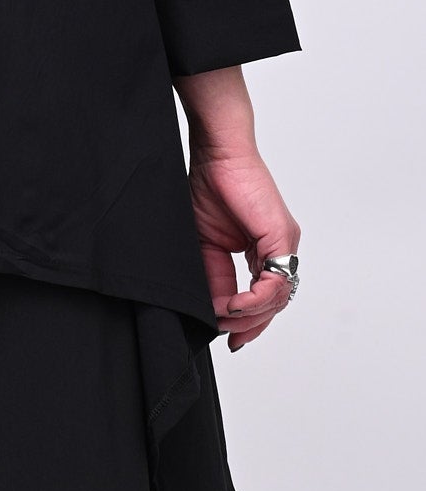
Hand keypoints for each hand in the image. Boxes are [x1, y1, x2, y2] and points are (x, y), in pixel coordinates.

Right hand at [187, 142, 301, 351]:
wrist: (216, 155)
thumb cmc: (210, 187)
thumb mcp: (206, 245)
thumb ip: (214, 278)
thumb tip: (214, 311)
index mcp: (263, 251)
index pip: (264, 298)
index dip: (248, 322)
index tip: (226, 336)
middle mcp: (280, 250)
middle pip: (274, 304)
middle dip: (250, 325)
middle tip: (228, 335)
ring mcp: (285, 245)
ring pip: (277, 298)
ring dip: (248, 314)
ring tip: (224, 317)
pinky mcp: (283, 237)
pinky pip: (276, 282)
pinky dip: (254, 299)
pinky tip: (233, 303)